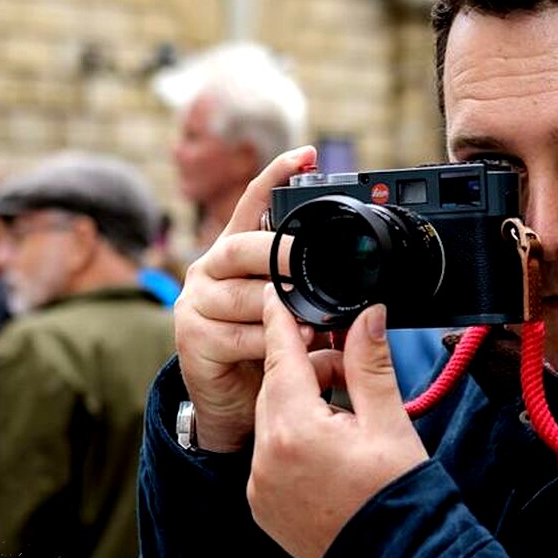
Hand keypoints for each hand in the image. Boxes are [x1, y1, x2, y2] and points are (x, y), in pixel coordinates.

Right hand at [173, 146, 316, 451]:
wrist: (233, 403)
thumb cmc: (267, 349)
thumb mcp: (293, 312)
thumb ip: (311, 291)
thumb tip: (364, 289)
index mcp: (236, 253)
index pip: (253, 203)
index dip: (276, 176)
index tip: (307, 155)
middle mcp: (210, 270)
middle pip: (244, 247)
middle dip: (282, 254)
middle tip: (311, 260)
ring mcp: (196, 302)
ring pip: (245, 295)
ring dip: (283, 309)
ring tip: (314, 321)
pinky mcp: (192, 337)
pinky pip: (238, 335)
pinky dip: (270, 342)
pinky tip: (289, 346)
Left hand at [248, 285, 427, 557]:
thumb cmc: (398, 495)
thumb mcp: (390, 422)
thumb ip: (370, 364)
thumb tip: (368, 313)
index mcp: (296, 430)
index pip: (281, 357)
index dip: (282, 322)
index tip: (278, 294)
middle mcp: (266, 458)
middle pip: (277, 388)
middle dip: (308, 368)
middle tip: (347, 366)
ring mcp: (260, 485)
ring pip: (273, 421)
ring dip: (302, 405)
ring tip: (348, 414)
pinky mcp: (262, 504)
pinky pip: (270, 455)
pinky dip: (293, 439)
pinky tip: (330, 446)